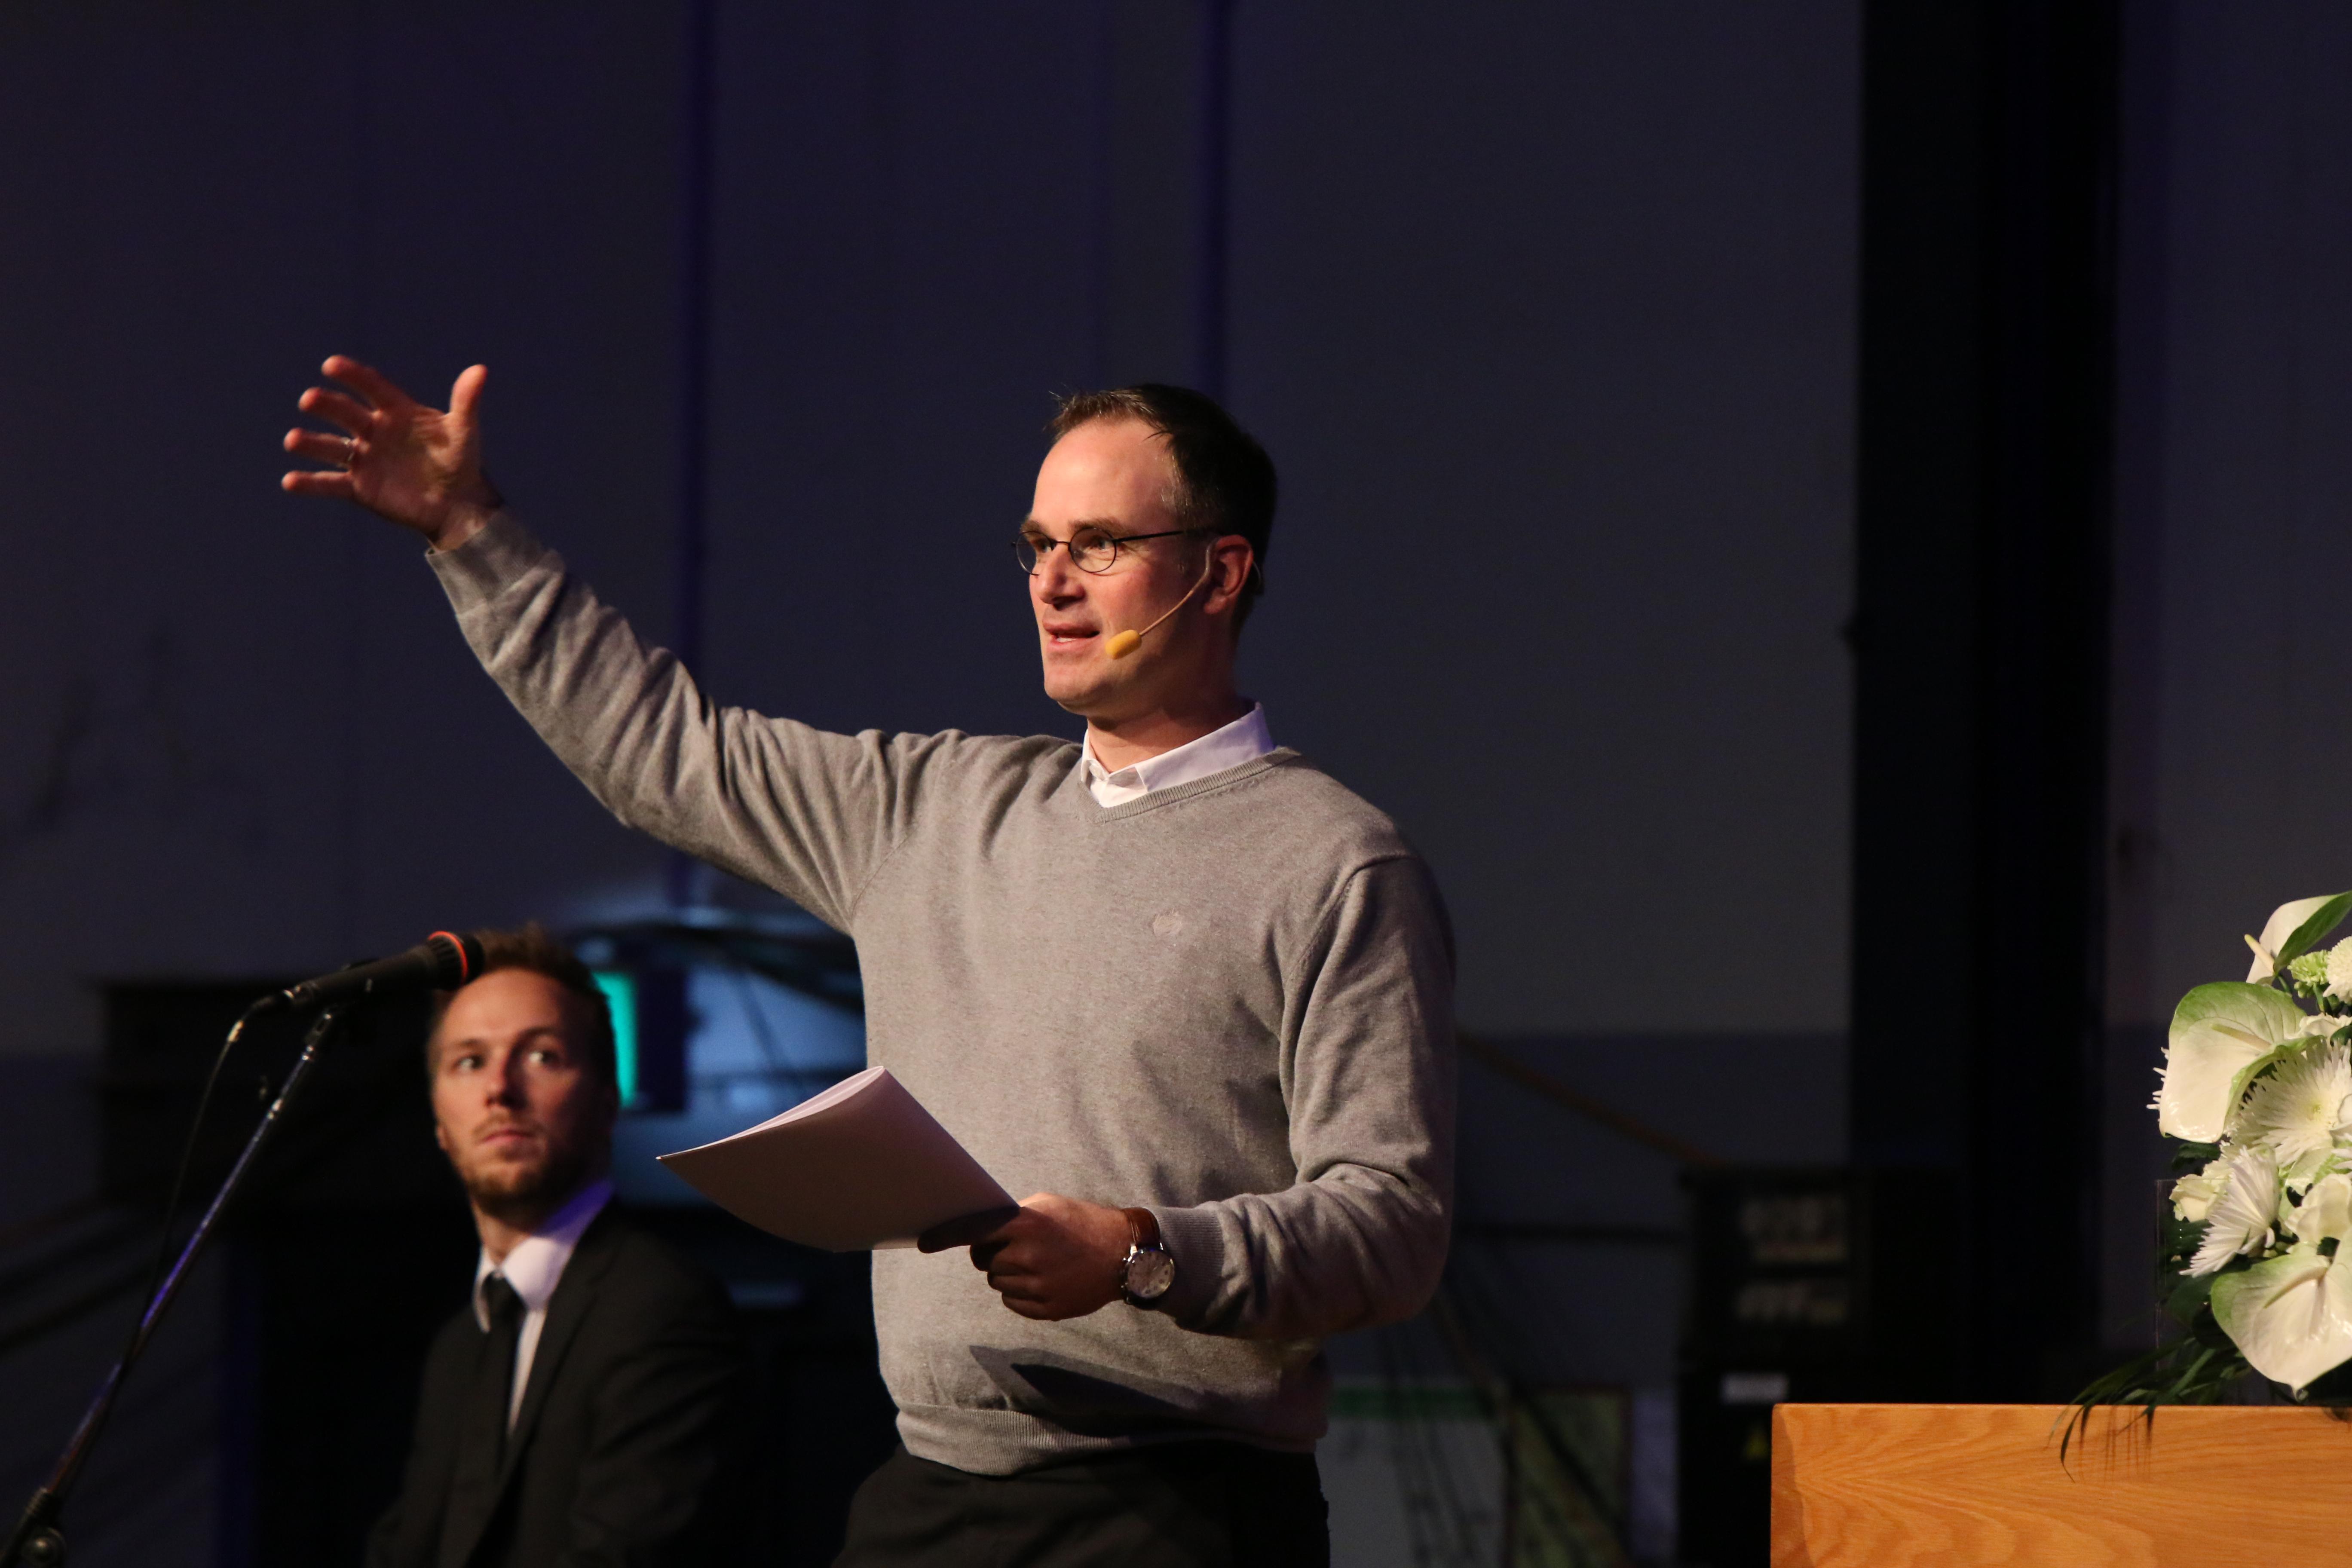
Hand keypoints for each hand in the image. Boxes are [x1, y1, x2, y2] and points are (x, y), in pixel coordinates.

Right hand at [281, 355, 502, 549]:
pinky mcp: (359, 487)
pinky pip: (330, 484)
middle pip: (346, 413)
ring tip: (292, 440)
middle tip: (309, 400)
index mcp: (396, 412)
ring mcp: (364, 458)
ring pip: (331, 447)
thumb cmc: (460, 462)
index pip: (372, 387)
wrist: (457, 504)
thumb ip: (466, 402)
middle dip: (327, 405)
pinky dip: (310, 483)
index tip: (332, 365)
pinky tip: (289, 481)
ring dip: (311, 443)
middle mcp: (374, 431)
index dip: (353, 375)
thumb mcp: (465, 432)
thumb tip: (480, 370)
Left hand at [957, 1193, 1131, 1320]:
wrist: (1123, 1255)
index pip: (973, 1231)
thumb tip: (982, 1227)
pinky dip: (1021, 1292)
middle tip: (1018, 1246)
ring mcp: (1037, 1286)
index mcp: (1026, 1225)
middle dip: (993, 1253)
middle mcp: (1027, 1256)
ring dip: (1009, 1273)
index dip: (944, 1236)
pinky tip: (1045, 1280)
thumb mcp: (1048, 1205)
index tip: (922, 1243)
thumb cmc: (1081, 1223)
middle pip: (983, 1261)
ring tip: (1040, 1262)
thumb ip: (1013, 1214)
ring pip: (997, 1283)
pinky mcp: (1045, 1309)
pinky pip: (1011, 1302)